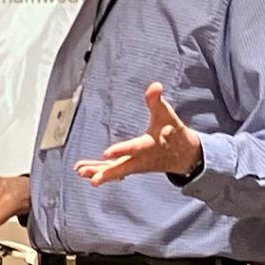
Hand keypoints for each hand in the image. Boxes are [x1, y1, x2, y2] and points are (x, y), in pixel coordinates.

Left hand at [74, 81, 200, 185]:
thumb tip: (155, 85)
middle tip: (93, 179)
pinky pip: (114, 171)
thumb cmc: (173, 131)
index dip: (121, 150)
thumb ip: (157, 102)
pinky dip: (99, 171)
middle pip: (122, 167)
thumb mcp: (167, 115)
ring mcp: (135, 165)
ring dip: (99, 173)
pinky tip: (81, 171)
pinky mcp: (131, 167)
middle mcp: (141, 159)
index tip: (106, 154)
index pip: (134, 148)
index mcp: (150, 146)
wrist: (184, 155)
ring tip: (79, 172)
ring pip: (115, 171)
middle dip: (107, 172)